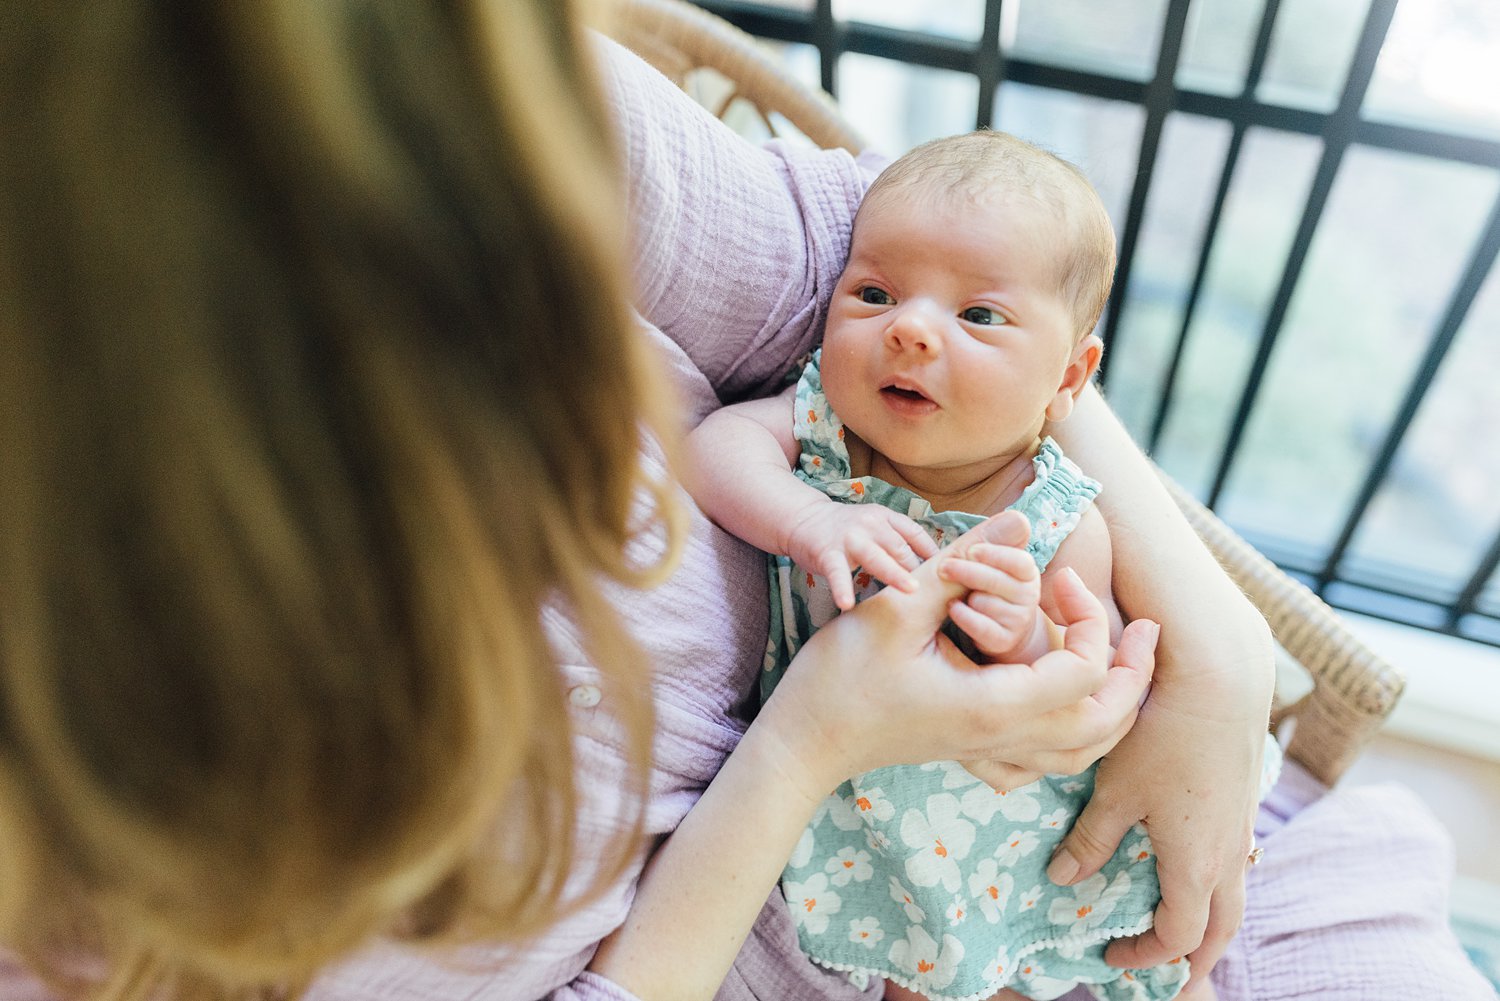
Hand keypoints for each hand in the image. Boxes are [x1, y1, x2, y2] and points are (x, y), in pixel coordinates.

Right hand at [758, 514, 1156, 799]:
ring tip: (1122, 661)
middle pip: (1107, 722)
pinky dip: (1079, 737)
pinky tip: (1068, 703)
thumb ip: (964, 562)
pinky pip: (1052, 762)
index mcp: (996, 706)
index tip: (1056, 578)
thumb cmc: (842, 675)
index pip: (1085, 669)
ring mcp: (992, 755)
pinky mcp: (978, 757)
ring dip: (1116, 707)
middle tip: (1142, 628)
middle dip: (1134, 672)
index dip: (1088, 616)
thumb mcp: (900, 606)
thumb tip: (1021, 520)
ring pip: (1087, 751)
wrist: (805, 739)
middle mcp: (1005, 739)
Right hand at [784, 501, 938, 609]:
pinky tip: (847, 604)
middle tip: (939, 593)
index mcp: (886, 517)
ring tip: (910, 592)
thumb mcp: (876, 525)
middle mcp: (871, 524)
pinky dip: (842, 588)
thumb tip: (936, 567)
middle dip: (919, 570)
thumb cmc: (846, 530)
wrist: (803, 519)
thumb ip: (900, 541)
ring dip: (894, 575)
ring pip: (877, 557)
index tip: (952, 573)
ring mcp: (849, 538)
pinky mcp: (827, 552)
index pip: (916, 535)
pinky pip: (837, 573)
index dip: (935, 554)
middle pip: (901, 548)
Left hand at [936, 511, 1042, 659]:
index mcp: (1026, 570)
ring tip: (955, 595)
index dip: (994, 555)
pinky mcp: (1004, 642)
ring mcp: (1018, 620)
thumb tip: (1017, 517)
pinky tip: (952, 608)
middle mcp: (1028, 595)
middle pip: (998, 581)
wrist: (997, 628)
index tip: (971, 551)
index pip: (1019, 561)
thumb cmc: (986, 586)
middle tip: (944, 568)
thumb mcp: (987, 562)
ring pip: (986, 603)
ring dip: (966, 598)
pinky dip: (963, 616)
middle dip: (968, 572)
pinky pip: (981, 627)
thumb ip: (992, 542)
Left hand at [1044, 626, 1272, 988]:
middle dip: (1197, 960)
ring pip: (1235, 897)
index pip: (1178, 936)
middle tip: (1174, 981)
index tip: (1111, 955)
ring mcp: (1242, 829)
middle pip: (1222, 930)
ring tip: (1187, 936)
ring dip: (1212, 924)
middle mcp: (1229, 856)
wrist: (1219, 681)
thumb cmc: (1161, 735)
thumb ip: (1090, 840)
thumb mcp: (1115, 791)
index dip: (1145, 956)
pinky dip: (1216, 886)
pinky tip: (1194, 871)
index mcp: (1196, 865)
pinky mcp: (1243, 803)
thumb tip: (1062, 878)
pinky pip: (1236, 864)